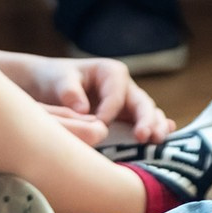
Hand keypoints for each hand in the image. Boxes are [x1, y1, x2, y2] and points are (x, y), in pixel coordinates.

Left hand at [23, 55, 175, 144]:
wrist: (48, 88)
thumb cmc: (54, 80)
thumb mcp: (59, 80)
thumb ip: (70, 92)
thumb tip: (83, 109)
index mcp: (111, 72)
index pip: (116, 94)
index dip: (110, 111)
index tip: (99, 125)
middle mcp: (125, 87)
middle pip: (141, 103)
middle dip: (145, 119)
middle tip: (144, 136)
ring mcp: (128, 104)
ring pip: (148, 114)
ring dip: (155, 127)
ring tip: (157, 141)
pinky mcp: (126, 120)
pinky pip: (144, 124)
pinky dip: (154, 131)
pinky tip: (163, 140)